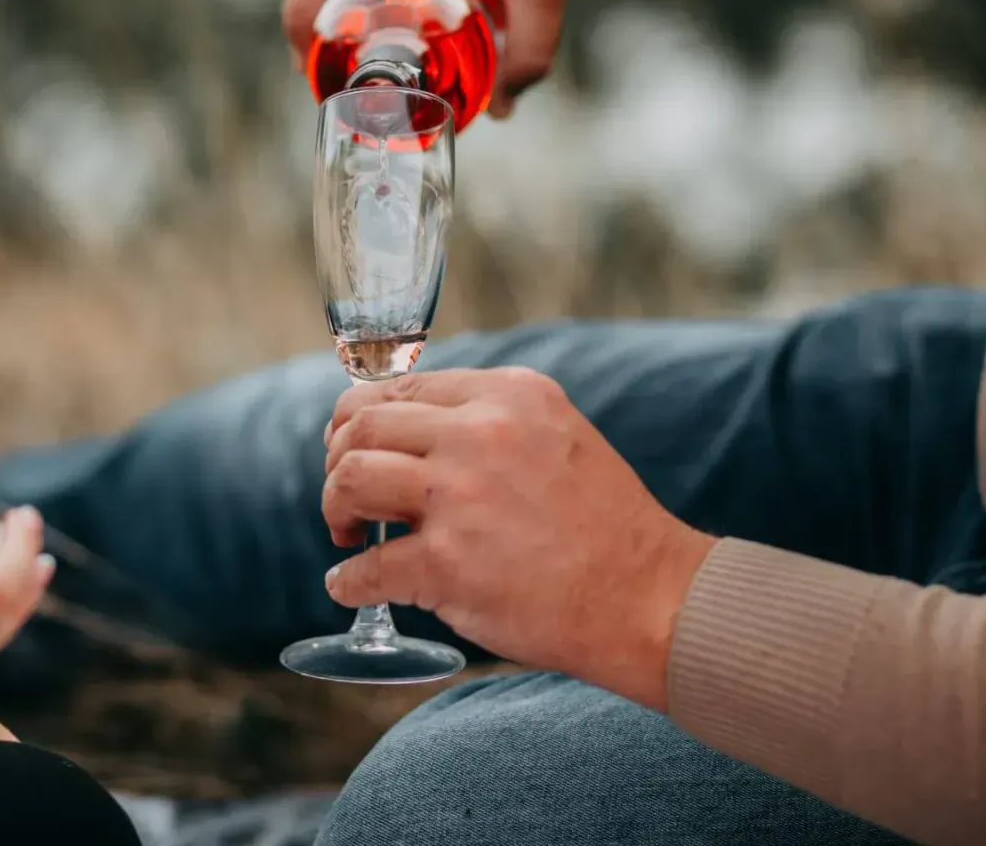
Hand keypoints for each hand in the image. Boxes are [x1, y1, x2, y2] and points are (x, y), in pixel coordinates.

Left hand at [322, 368, 717, 708]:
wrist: (650, 599)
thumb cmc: (606, 526)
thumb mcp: (558, 434)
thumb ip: (492, 420)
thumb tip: (411, 427)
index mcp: (509, 396)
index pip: (402, 386)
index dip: (359, 418)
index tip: (351, 444)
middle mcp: (482, 435)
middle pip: (364, 425)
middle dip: (337, 459)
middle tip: (346, 497)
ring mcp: (461, 498)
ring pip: (351, 479)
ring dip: (335, 508)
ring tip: (350, 534)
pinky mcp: (448, 565)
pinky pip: (367, 567)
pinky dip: (347, 580)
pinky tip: (351, 587)